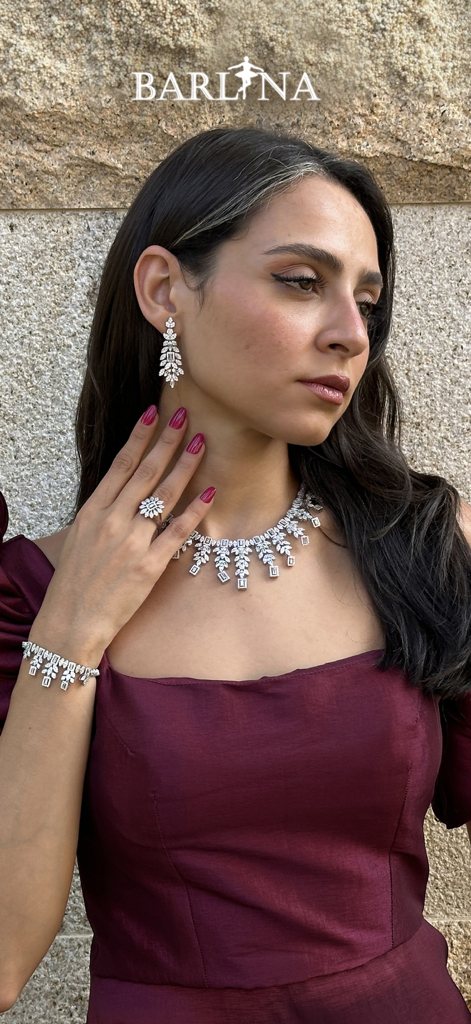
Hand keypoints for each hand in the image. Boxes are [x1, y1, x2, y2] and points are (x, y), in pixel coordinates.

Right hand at [32, 406, 213, 665]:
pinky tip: (209, 491)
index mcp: (93, 510)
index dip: (139, 436)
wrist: (71, 622)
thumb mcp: (80, 537)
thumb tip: (123, 492)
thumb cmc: (75, 582)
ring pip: (164, 494)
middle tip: (186, 416)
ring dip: (185, 465)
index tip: (153, 412)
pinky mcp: (150, 566)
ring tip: (201, 442)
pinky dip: (195, 509)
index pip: (121, 464)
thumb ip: (102, 512)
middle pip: (146, 472)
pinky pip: (178, 531)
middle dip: (168, 440)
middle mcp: (113, 520)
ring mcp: (132, 542)